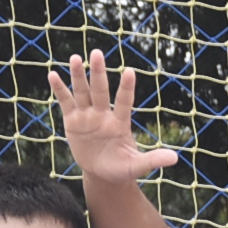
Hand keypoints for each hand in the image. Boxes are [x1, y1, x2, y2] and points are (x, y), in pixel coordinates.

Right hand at [50, 49, 178, 187]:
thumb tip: (175, 158)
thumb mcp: (136, 166)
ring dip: (78, 75)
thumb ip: (153, 160)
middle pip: (100, 90)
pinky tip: (52, 75)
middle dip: (98, 73)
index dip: (126, 88)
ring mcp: (87, 115)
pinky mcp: (73, 120)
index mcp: (120, 123)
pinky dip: (60, 89)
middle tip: (97, 53)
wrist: (103, 174)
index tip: (129, 72)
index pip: (124, 102)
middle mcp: (103, 115)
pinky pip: (66, 102)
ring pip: (83, 92)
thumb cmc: (122, 168)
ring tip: (75, 58)